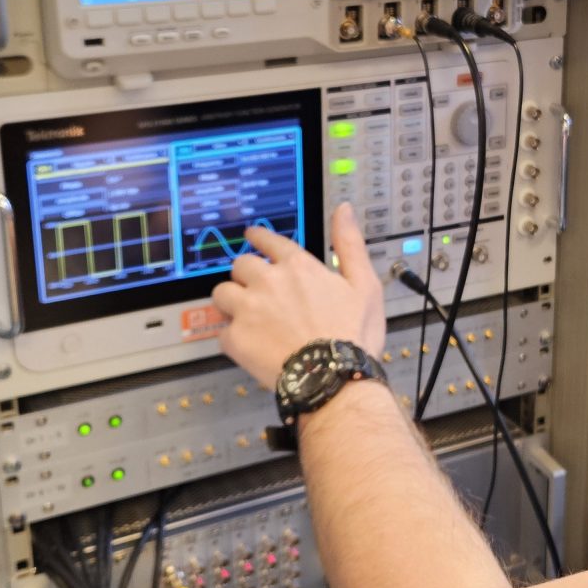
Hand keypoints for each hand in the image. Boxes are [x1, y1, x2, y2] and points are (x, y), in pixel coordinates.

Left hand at [212, 203, 385, 389]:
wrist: (334, 377)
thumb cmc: (353, 334)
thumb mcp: (364, 283)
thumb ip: (349, 243)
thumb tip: (343, 210)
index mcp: (298, 266)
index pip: (269, 241)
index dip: (258, 238)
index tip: (253, 237)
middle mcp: (268, 282)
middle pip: (240, 265)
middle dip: (246, 274)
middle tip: (256, 288)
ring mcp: (248, 310)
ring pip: (222, 293)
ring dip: (231, 301)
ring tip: (245, 315)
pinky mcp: (235, 339)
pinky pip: (222, 332)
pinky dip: (233, 338)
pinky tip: (250, 345)